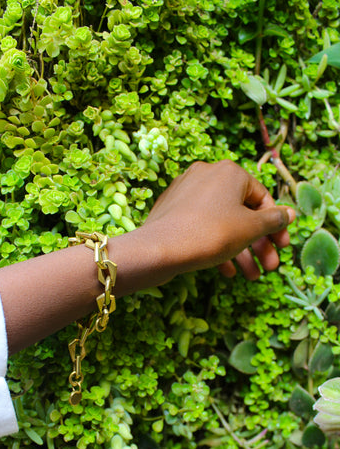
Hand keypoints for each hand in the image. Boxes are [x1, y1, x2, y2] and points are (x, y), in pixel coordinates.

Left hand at [142, 159, 295, 280]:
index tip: (281, 247)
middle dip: (258, 244)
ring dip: (240, 250)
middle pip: (242, 213)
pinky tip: (225, 271)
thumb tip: (289, 214)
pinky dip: (216, 245)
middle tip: (269, 267)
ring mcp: (187, 192)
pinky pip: (202, 226)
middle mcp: (207, 175)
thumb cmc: (210, 234)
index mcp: (229, 172)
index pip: (262, 198)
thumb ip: (273, 220)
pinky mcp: (172, 210)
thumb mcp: (249, 229)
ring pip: (222, 222)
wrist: (159, 249)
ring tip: (250, 276)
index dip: (275, 226)